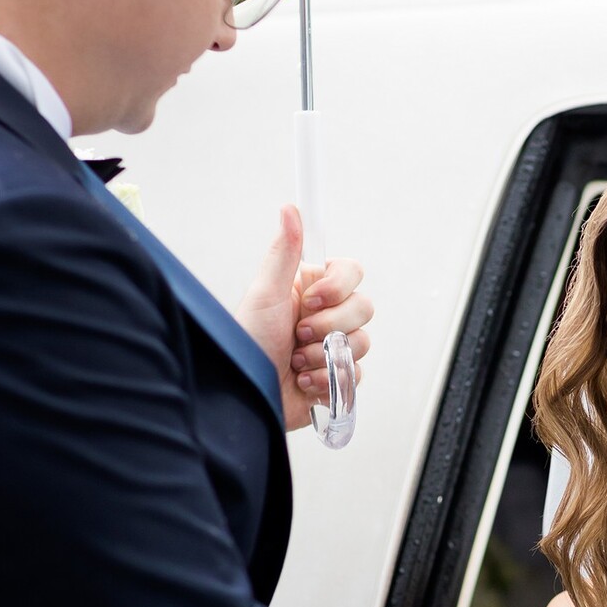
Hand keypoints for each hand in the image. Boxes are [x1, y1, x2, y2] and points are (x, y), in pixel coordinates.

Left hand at [235, 205, 373, 430]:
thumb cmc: (246, 344)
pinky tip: (302, 383)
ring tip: (295, 363)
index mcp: (310, 290)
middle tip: (296, 335)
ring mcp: (333, 347)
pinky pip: (355, 374)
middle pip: (363, 307)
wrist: (243, 398)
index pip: (351, 272)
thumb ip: (284, 253)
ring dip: (324, 355)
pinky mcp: (337, 378)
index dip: (338, 287)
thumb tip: (290, 209)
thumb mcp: (264, 294)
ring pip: (363, 342)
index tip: (311, 299)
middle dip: (329, 326)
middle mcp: (325, 315)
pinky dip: (327, 380)